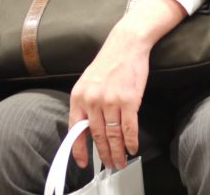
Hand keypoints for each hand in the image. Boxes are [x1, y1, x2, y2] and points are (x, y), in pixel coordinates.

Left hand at [68, 0, 186, 169]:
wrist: (126, 44)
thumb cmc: (109, 63)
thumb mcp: (88, 82)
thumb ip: (86, 104)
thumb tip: (87, 129)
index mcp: (78, 96)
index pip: (76, 130)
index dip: (80, 150)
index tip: (84, 163)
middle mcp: (92, 100)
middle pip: (97, 136)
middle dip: (104, 154)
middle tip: (110, 165)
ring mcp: (111, 100)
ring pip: (113, 135)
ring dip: (118, 151)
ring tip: (121, 161)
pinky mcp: (129, 100)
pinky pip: (129, 127)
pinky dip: (132, 141)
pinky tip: (133, 147)